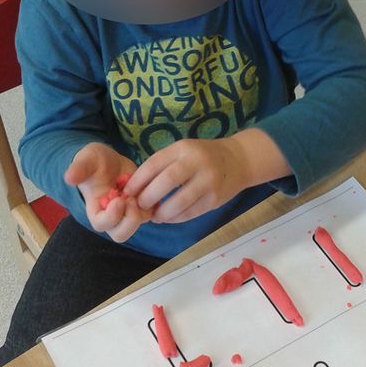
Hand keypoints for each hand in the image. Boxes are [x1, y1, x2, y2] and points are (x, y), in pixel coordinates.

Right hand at [64, 142, 151, 241]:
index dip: (111, 216)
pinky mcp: (142, 205)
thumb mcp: (85, 160)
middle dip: (130, 220)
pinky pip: (152, 212)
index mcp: (95, 209)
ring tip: (140, 190)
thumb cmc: (93, 161)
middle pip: (121, 234)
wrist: (108, 160)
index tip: (118, 199)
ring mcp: (128, 212)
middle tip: (132, 200)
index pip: (102, 225)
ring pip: (138, 224)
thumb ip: (78, 169)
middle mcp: (112, 216)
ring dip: (142, 210)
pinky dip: (153, 203)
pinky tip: (149, 187)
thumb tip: (68, 178)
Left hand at [123, 129, 290, 223]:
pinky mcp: (216, 199)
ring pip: (179, 202)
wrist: (239, 160)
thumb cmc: (202, 156)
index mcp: (183, 148)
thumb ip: (162, 165)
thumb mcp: (183, 151)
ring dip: (162, 212)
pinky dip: (177, 218)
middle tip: (140, 206)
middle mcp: (196, 162)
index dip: (137, 181)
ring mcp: (208, 181)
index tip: (127, 193)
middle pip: (166, 182)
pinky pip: (191, 212)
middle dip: (148, 197)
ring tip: (155, 216)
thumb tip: (135, 187)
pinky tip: (170, 218)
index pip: (154, 164)